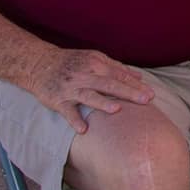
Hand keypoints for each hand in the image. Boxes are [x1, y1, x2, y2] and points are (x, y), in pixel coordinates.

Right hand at [27, 48, 153, 130]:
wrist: (39, 64)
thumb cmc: (72, 62)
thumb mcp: (94, 59)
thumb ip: (116, 68)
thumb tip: (139, 77)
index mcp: (95, 64)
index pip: (119, 75)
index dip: (135, 84)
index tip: (151, 94)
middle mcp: (84, 75)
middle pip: (109, 84)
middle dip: (128, 92)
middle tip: (146, 100)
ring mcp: (71, 88)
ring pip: (88, 96)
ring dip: (102, 103)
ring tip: (117, 110)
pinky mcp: (58, 101)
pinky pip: (67, 112)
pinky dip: (74, 120)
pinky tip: (84, 129)